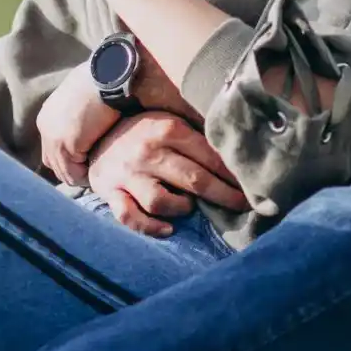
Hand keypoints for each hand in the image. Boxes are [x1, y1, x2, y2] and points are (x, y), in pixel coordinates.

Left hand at [37, 62, 120, 185]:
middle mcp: (46, 126)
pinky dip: (89, 177)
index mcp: (49, 115)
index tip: (91, 163)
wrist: (112, 72)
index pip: (52, 151)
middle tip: (97, 174)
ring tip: (103, 173)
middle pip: (54, 164)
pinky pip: (75, 174)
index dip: (71, 161)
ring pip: (64, 173)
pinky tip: (104, 170)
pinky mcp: (65, 145)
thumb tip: (94, 132)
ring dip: (84, 176)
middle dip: (75, 172)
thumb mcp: (88, 98)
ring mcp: (52, 137)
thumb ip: (83, 117)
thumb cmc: (107, 80)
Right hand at [86, 112, 249, 236]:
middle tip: (244, 207)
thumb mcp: (170, 121)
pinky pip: (130, 217)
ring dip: (182, 209)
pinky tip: (167, 229)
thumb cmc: (143, 132)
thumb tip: (239, 151)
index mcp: (168, 130)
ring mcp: (128, 174)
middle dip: (225, 197)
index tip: (256, 188)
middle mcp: (148, 151)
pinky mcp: (110, 192)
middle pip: (195, 181)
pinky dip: (150, 227)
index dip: (235, 176)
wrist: (94, 137)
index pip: (211, 158)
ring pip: (162, 202)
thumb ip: (198, 135)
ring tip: (188, 207)